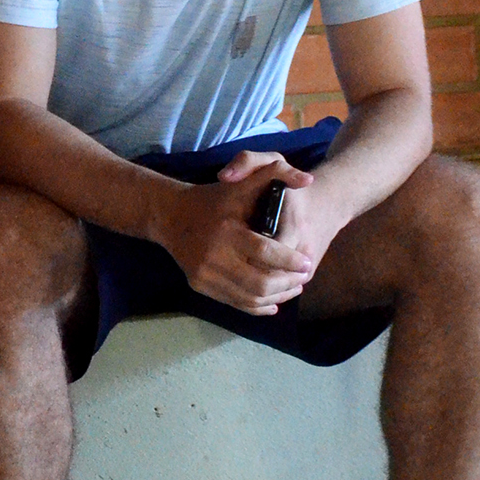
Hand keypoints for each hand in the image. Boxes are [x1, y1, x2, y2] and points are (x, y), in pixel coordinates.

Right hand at [155, 152, 317, 315]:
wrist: (171, 215)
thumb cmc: (214, 198)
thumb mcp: (243, 182)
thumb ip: (276, 174)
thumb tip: (308, 180)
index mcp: (227, 231)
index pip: (265, 252)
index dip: (290, 261)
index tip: (307, 262)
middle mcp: (213, 256)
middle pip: (259, 282)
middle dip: (288, 282)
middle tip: (304, 276)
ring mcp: (204, 274)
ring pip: (249, 298)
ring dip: (277, 296)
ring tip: (294, 288)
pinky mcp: (200, 286)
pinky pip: (235, 303)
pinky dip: (258, 306)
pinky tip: (273, 301)